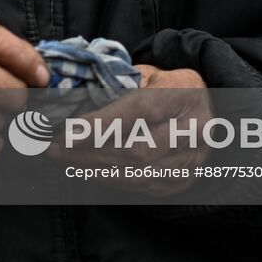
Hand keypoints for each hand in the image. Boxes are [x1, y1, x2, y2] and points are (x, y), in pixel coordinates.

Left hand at [51, 64, 211, 194]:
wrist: (206, 107)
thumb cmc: (167, 85)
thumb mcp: (146, 73)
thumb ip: (117, 86)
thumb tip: (75, 103)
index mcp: (184, 93)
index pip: (138, 112)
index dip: (100, 126)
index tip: (67, 134)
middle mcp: (194, 130)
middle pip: (136, 150)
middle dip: (89, 152)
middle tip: (55, 149)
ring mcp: (192, 160)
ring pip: (138, 174)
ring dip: (95, 170)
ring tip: (65, 160)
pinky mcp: (184, 181)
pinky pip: (141, 188)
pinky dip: (110, 180)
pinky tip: (88, 170)